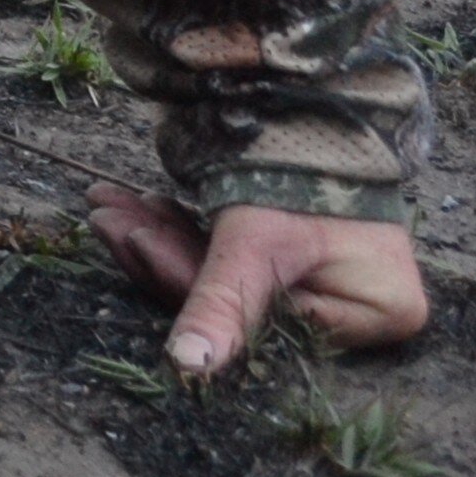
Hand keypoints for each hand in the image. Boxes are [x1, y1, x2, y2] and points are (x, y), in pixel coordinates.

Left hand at [87, 181, 430, 376]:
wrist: (331, 107)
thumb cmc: (309, 173)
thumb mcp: (260, 240)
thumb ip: (223, 303)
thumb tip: (187, 369)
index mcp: (370, 318)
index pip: (254, 321)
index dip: (186, 282)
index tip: (134, 239)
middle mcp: (357, 314)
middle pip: (237, 303)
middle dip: (162, 255)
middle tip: (105, 217)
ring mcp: (331, 287)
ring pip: (226, 279)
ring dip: (161, 238)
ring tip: (108, 207)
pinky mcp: (302, 264)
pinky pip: (231, 260)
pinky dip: (184, 232)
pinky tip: (142, 209)